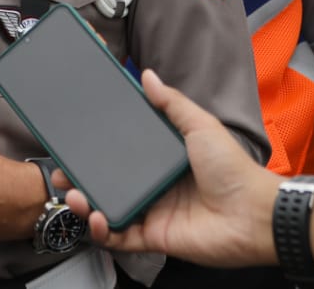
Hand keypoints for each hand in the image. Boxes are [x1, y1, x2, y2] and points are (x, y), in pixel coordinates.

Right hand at [62, 69, 277, 267]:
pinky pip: (120, 236)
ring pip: (108, 208)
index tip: (75, 140)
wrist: (253, 214)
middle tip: (60, 172)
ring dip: (84, 204)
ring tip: (71, 194)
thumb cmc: (233, 169)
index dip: (96, 149)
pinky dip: (102, 231)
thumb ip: (171, 103)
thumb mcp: (201, 126)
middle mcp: (154, 184)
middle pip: (107, 181)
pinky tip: (95, 218)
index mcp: (163, 158)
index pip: (121, 151)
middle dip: (80, 178)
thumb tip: (148, 76)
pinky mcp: (154, 237)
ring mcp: (153, 211)